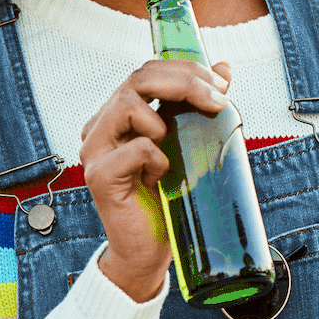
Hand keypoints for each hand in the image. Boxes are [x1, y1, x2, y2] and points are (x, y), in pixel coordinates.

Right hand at [79, 59, 231, 302]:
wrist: (146, 251)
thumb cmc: (166, 197)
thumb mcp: (187, 142)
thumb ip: (198, 104)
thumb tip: (224, 67)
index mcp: (119, 114)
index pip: (147, 71)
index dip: (185, 70)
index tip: (221, 84)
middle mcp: (101, 126)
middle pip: (137, 77)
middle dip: (185, 82)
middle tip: (218, 99)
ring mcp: (95, 150)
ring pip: (126, 103)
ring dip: (162, 119)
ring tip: (172, 145)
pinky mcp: (99, 176)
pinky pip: (135, 148)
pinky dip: (156, 157)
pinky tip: (160, 176)